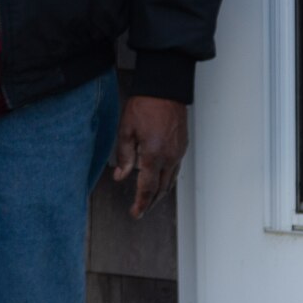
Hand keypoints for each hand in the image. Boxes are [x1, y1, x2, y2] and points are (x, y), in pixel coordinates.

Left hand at [113, 96, 187, 218]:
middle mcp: (169, 158)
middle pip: (162, 189)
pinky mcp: (182, 146)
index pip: (147, 187)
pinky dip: (167, 180)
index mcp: (153, 155)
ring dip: (160, 193)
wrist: (165, 89)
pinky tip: (160, 180)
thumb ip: (124, 156)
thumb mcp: (126, 130)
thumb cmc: (144, 106)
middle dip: (150, 202)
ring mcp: (178, 153)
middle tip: (141, 210)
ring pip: (171, 181)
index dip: (141, 203)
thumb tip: (120, 176)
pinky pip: (175, 170)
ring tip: (149, 200)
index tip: (135, 213)